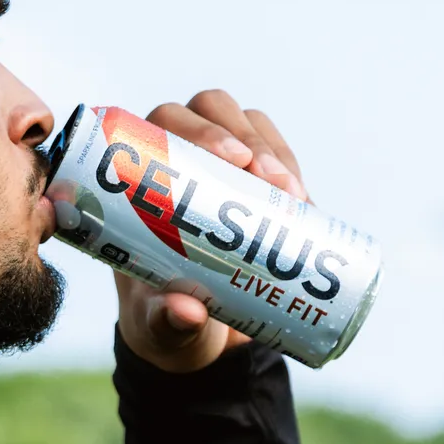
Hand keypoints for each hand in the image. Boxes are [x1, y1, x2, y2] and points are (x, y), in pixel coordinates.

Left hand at [116, 90, 309, 372]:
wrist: (191, 333)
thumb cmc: (159, 316)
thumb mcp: (158, 323)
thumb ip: (166, 320)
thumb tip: (187, 312)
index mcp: (139, 175)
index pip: (163, 122)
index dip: (198, 127)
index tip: (230, 158)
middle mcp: (177, 155)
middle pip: (212, 111)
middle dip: (246, 137)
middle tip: (269, 180)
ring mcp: (219, 163)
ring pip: (249, 126)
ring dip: (275, 153)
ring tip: (293, 197)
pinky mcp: (255, 182)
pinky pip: (279, 156)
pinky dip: (294, 173)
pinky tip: (304, 204)